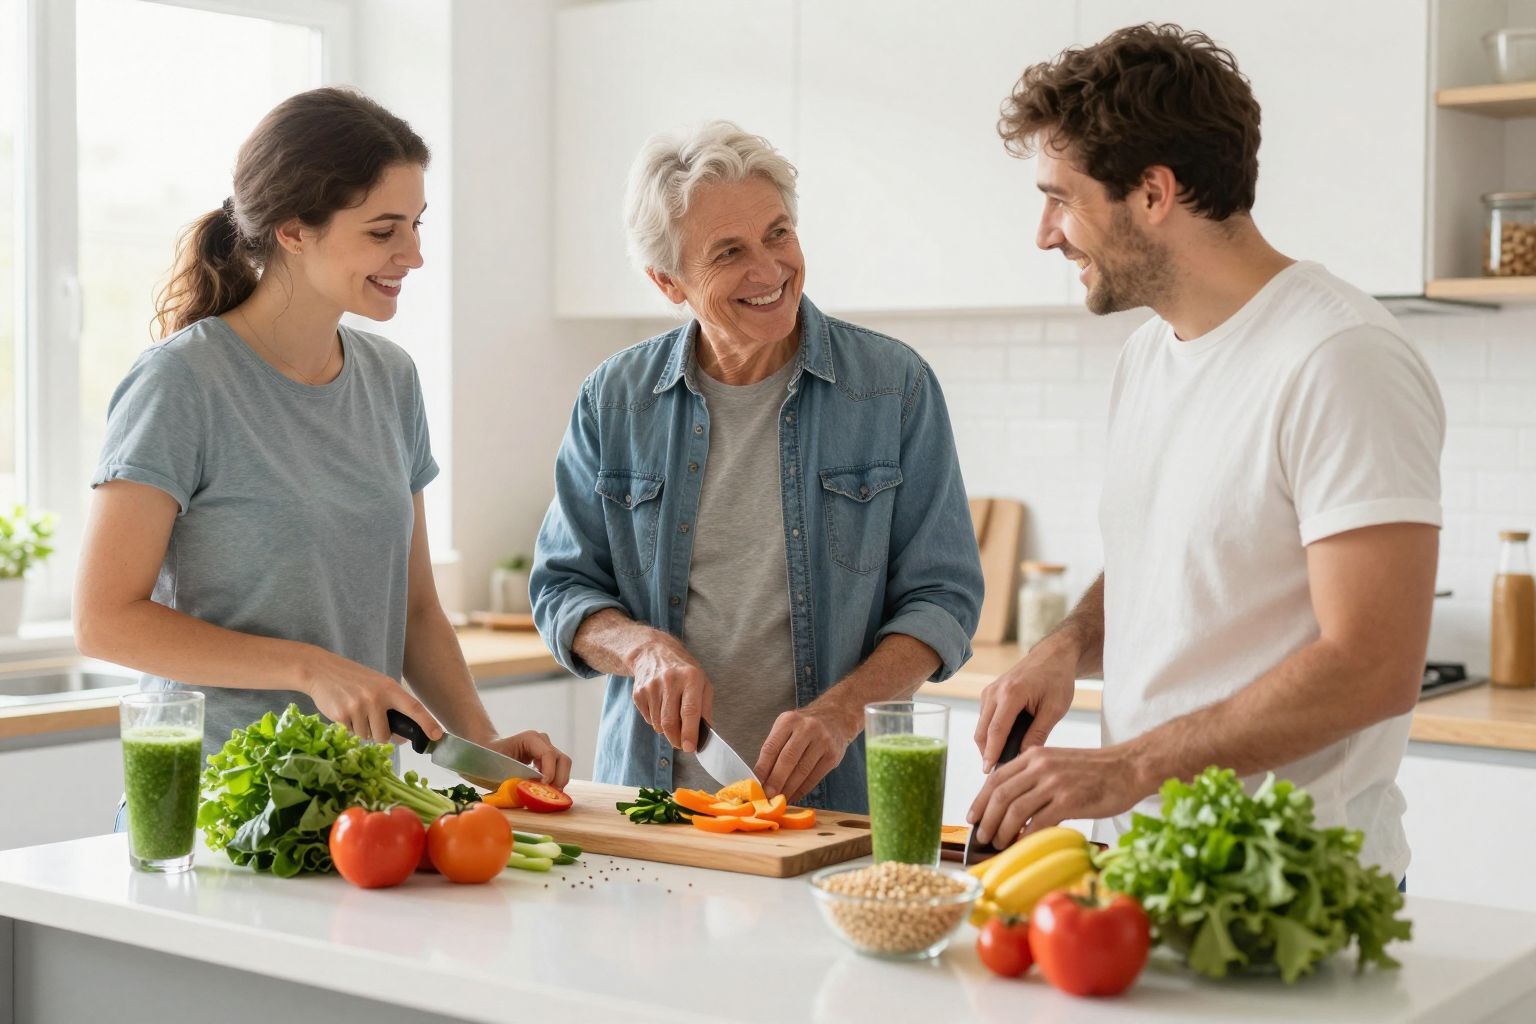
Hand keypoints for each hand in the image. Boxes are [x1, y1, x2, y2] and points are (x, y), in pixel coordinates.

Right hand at [298, 646, 442, 744]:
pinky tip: (345, 711)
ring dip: (363, 729)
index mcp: (389, 688)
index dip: (428, 723)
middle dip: (380, 734)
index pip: (414, 708)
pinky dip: (349, 727)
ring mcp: (358, 706)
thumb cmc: (354, 680)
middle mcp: (376, 697)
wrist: (321, 670)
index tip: (438, 736)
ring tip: (356, 710)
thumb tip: (402, 737)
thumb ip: (391, 705)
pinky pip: (352, 733)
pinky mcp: (342, 715)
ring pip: (368, 736)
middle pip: (385, 735)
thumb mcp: (378, 684)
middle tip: (372, 720)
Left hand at [488, 731, 572, 789]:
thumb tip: (527, 793)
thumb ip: (514, 779)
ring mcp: (547, 749)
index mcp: (530, 738)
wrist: (488, 750)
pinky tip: (543, 790)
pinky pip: (558, 770)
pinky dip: (555, 781)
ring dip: (558, 781)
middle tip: (551, 794)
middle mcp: (542, 741)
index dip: (550, 772)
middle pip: (562, 760)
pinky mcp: (547, 759)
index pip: (548, 754)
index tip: (544, 787)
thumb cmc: (490, 757)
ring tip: (546, 794)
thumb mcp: (498, 767)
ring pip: (563, 766)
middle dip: (559, 779)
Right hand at [630, 638, 713, 751]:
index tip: (690, 747)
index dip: (689, 732)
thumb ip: (705, 709)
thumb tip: (703, 735)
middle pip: (670, 722)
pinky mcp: (638, 693)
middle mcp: (669, 681)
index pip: (689, 710)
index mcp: (690, 677)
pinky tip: (661, 708)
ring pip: (658, 724)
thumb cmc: (684, 671)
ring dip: (667, 730)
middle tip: (682, 744)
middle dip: (676, 739)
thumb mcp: (703, 683)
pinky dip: (656, 722)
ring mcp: (651, 687)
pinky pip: (648, 719)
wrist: (653, 652)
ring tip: (673, 719)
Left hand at [755, 702, 857, 802]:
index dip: (762, 768)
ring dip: (788, 789)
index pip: (771, 747)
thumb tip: (761, 777)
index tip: (756, 784)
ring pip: (802, 770)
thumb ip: (775, 747)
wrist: (836, 717)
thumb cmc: (804, 726)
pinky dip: (802, 790)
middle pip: (787, 759)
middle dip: (775, 781)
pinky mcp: (832, 755)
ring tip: (779, 799)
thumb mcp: (787, 727)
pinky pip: (814, 777)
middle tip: (767, 796)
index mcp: (789, 720)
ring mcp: (822, 741)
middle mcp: (807, 728)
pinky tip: (793, 796)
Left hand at [966, 745, 1142, 846]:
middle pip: (1001, 795)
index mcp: (1034, 755)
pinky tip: (1024, 846)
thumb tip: (1011, 803)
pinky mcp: (1070, 800)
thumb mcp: (1058, 763)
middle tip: (982, 837)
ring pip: (1015, 810)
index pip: (996, 778)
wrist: (1128, 768)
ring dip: (1003, 831)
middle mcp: (1041, 766)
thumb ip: (1034, 776)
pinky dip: (1027, 838)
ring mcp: (1055, 782)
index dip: (980, 800)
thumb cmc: (1095, 771)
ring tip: (999, 844)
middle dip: (987, 820)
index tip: (973, 817)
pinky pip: (1039, 823)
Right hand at [974, 636, 1077, 771]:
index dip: (991, 754)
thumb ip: (1038, 734)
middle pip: (982, 731)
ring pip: (981, 726)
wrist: (1052, 656)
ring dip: (988, 744)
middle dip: (986, 753)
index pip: (996, 731)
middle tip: (997, 773)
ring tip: (1003, 762)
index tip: (988, 772)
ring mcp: (989, 691)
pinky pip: (985, 719)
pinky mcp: (990, 693)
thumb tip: (1024, 757)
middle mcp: (995, 691)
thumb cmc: (1057, 680)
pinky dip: (990, 733)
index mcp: (1011, 694)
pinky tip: (1004, 744)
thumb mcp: (1054, 709)